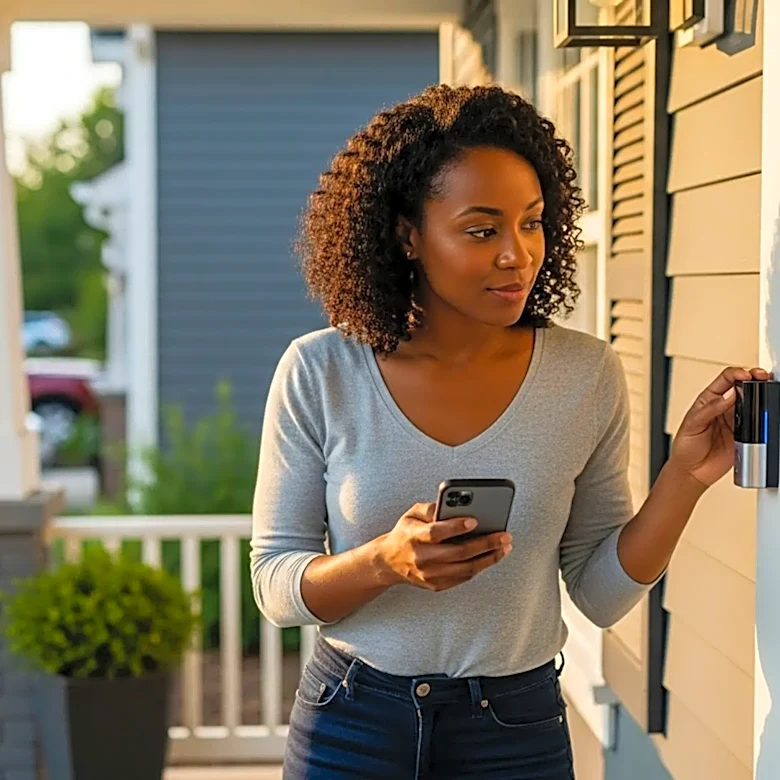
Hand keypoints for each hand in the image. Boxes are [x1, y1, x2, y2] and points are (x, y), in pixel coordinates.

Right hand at [375, 503, 511, 591]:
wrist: (389, 562)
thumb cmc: (406, 533)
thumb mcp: (412, 514)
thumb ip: (432, 507)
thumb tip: (454, 505)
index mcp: (414, 537)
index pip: (436, 533)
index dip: (455, 527)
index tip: (474, 520)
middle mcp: (422, 558)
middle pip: (458, 553)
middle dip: (485, 544)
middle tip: (504, 535)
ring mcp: (429, 575)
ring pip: (466, 569)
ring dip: (489, 558)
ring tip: (504, 547)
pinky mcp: (436, 585)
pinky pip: (464, 577)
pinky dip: (480, 566)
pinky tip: (491, 556)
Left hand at [670, 366, 771, 488]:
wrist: (692, 471)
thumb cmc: (685, 446)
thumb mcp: (692, 424)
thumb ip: (710, 409)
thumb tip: (728, 395)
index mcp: (708, 399)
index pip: (726, 379)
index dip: (737, 373)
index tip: (745, 375)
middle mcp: (723, 407)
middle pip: (743, 387)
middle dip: (754, 379)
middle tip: (761, 378)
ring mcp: (735, 421)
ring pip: (752, 403)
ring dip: (759, 397)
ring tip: (763, 394)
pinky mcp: (744, 435)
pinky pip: (757, 423)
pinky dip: (762, 418)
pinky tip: (762, 416)